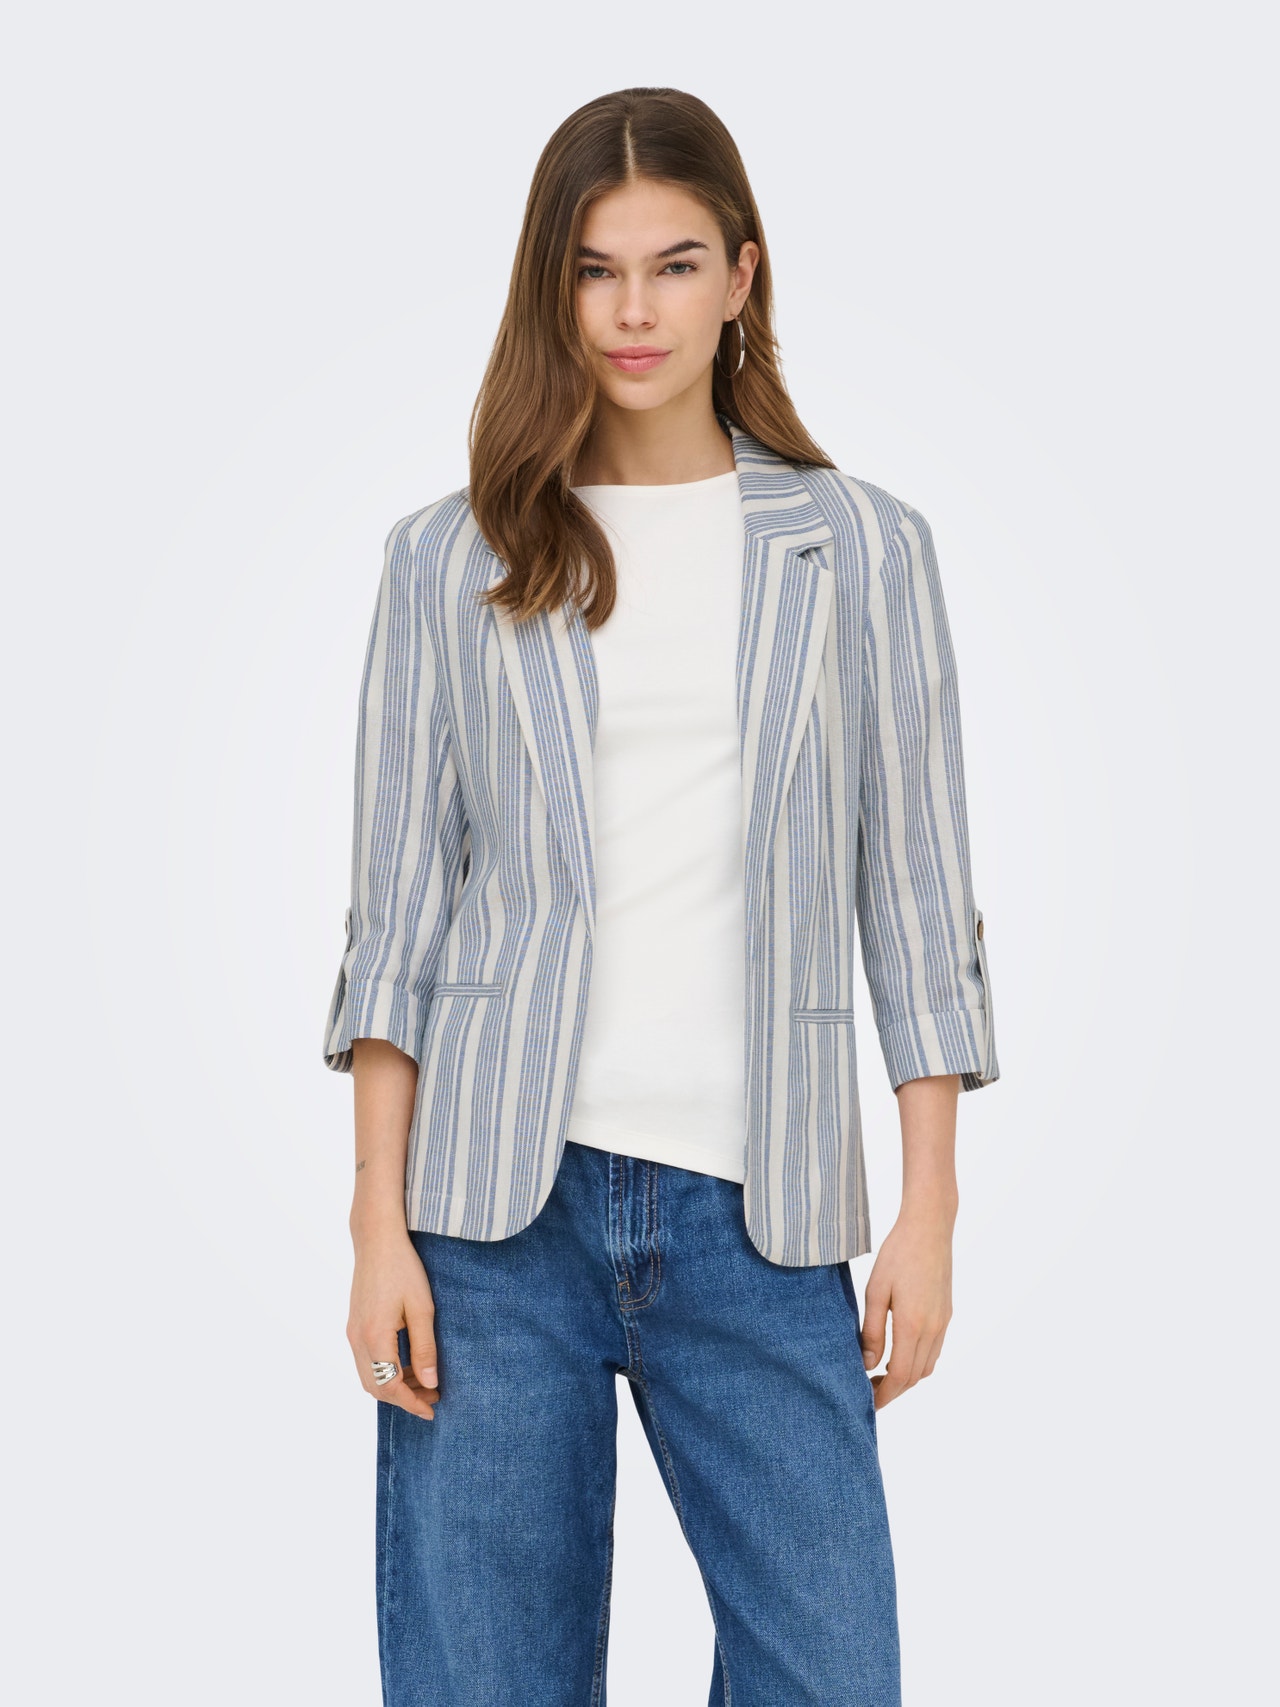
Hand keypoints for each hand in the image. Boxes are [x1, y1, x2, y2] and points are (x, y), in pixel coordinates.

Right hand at [347, 1229, 439, 1419]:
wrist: (377, 1240)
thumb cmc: (403, 1268)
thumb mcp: (422, 1308)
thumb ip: (425, 1348)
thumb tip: (430, 1382)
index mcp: (375, 1337)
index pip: (391, 1386)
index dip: (412, 1402)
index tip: (433, 1409)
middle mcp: (357, 1339)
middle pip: (376, 1387)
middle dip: (404, 1398)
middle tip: (433, 1396)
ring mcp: (352, 1332)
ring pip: (369, 1376)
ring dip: (394, 1385)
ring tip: (424, 1381)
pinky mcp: (354, 1325)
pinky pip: (366, 1360)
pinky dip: (385, 1370)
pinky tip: (407, 1363)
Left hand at [859, 1200, 954, 1409]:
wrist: (929, 1228)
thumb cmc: (897, 1254)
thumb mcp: (875, 1290)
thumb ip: (872, 1330)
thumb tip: (868, 1364)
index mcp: (913, 1325)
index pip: (899, 1376)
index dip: (884, 1395)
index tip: (868, 1403)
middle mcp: (933, 1329)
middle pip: (915, 1376)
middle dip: (893, 1391)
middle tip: (869, 1393)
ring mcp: (943, 1322)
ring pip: (927, 1366)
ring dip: (906, 1378)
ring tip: (881, 1376)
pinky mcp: (946, 1313)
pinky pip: (934, 1350)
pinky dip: (918, 1362)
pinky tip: (900, 1354)